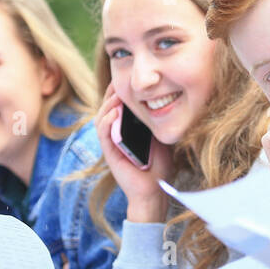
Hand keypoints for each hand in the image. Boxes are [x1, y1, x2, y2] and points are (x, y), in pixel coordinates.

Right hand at [95, 85, 173, 222]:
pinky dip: (107, 121)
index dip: (120, 91)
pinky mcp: (109, 153)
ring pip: (102, 118)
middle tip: (119, 80)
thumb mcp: (161, 137)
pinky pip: (104, 134)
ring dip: (108, 104)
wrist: (154, 190)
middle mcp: (115, 135)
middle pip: (107, 108)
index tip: (127, 78)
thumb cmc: (159, 165)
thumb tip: (167, 100)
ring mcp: (111, 144)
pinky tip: (114, 112)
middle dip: (112, 92)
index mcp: (126, 129)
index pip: (118, 105)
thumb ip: (158, 122)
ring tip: (117, 93)